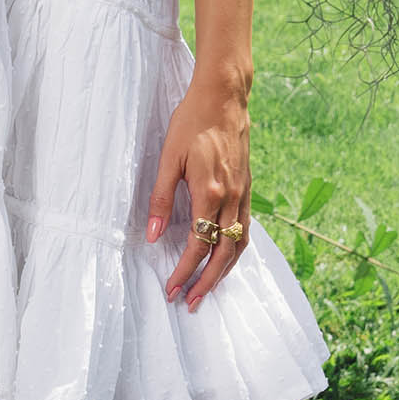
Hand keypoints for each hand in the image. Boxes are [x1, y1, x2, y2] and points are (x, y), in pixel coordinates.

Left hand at [144, 77, 251, 311]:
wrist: (224, 96)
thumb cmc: (192, 121)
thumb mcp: (168, 157)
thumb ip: (160, 198)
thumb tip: (151, 235)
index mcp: (210, 191)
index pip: (198, 244)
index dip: (185, 270)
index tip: (172, 289)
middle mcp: (231, 197)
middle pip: (223, 253)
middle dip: (206, 282)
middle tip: (189, 303)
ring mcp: (243, 193)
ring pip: (239, 244)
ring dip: (223, 271)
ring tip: (208, 289)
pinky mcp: (247, 187)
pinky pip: (245, 228)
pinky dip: (236, 250)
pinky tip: (225, 256)